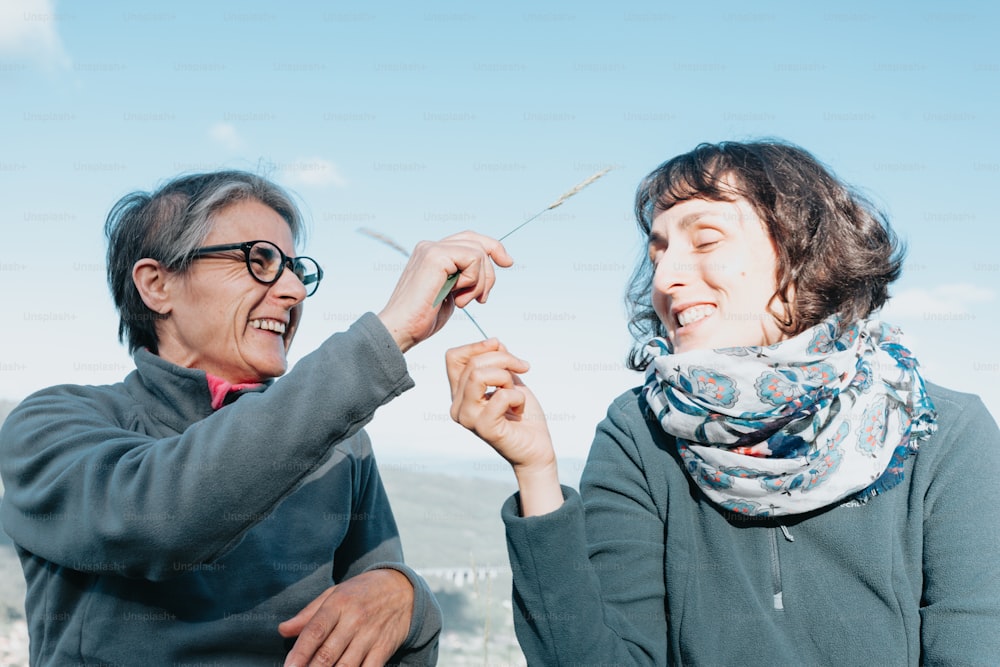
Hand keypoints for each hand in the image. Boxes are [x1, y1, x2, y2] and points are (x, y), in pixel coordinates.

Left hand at [279, 568, 412, 666]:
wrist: (404, 589)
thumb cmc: (362, 592)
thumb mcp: (335, 593)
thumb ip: (308, 614)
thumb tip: (283, 630)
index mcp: (338, 603)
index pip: (315, 631)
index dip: (299, 653)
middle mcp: (354, 620)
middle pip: (328, 653)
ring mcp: (370, 636)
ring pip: (346, 666)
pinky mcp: (384, 648)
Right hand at [377, 231, 512, 352]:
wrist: (401, 330)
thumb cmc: (424, 318)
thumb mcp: (450, 292)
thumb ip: (463, 276)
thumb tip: (486, 268)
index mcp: (432, 253)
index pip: (470, 239)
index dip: (492, 248)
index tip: (508, 262)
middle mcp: (430, 246)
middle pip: (478, 242)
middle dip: (490, 271)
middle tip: (482, 299)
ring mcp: (431, 249)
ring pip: (478, 252)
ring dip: (480, 283)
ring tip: (464, 302)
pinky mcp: (435, 256)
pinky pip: (473, 258)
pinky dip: (473, 281)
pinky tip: (458, 298)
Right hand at [446, 339, 563, 514]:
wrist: (537, 447)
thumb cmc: (523, 414)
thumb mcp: (510, 379)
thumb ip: (499, 361)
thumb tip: (494, 343)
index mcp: (460, 393)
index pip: (453, 357)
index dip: (477, 346)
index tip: (500, 347)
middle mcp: (457, 406)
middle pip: (472, 363)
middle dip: (504, 360)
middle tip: (523, 369)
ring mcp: (467, 418)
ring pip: (479, 376)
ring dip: (507, 378)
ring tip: (516, 393)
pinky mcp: (483, 428)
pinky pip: (501, 396)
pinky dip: (518, 396)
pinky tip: (519, 409)